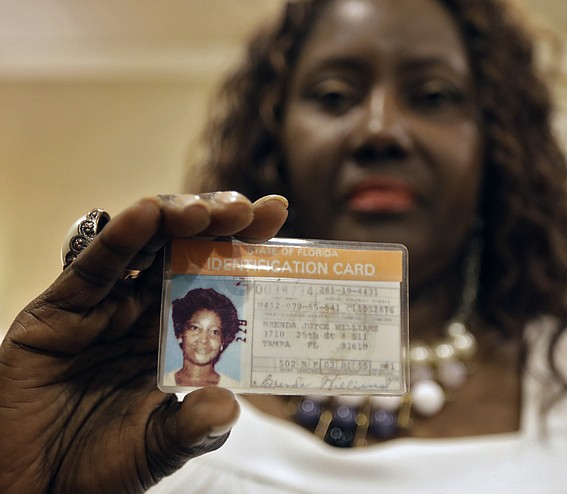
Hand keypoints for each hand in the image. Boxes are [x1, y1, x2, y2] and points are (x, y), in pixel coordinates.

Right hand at [0, 192, 288, 493]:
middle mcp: (142, 311)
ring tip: (204, 212)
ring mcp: (102, 307)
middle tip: (246, 211)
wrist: (34, 488)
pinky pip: (92, 268)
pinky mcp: (59, 311)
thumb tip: (229, 406)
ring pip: (142, 246)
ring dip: (173, 219)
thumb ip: (194, 427)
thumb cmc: (98, 467)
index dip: (244, 244)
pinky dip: (119, 239)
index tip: (275, 214)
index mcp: (173, 335)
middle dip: (215, 222)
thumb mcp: (160, 448)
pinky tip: (144, 215)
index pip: (215, 276)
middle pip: (182, 248)